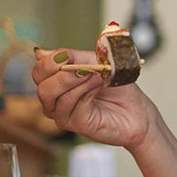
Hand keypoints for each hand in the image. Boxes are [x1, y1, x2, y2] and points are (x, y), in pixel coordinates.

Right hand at [31, 48, 153, 146]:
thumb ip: (72, 58)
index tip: (67, 55)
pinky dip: (86, 91)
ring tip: (97, 75)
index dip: (48, 62)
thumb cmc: (117, 87)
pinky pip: (72, 104)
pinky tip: (99, 85)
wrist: (138, 110)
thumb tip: (41, 52)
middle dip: (61, 73)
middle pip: (42, 86)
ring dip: (77, 80)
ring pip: (54, 96)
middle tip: (83, 67)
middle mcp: (56, 101)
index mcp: (57, 83)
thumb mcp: (95, 63)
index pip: (39, 72)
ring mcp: (65, 114)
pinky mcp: (76, 124)